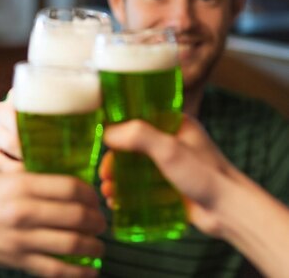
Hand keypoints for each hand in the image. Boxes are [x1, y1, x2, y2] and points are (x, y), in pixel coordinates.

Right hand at [0, 172, 105, 276]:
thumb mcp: (6, 178)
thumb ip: (36, 180)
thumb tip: (73, 184)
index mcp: (22, 185)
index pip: (70, 187)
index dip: (90, 194)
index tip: (95, 199)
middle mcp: (23, 211)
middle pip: (77, 216)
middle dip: (97, 221)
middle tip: (101, 223)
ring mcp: (21, 238)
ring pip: (72, 244)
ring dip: (94, 246)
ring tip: (98, 245)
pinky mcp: (17, 260)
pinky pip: (55, 270)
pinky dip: (78, 273)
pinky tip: (89, 270)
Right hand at [98, 115, 236, 236]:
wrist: (230, 212)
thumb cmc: (205, 175)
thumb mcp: (169, 149)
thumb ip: (138, 136)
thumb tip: (106, 132)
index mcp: (174, 124)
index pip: (137, 118)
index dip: (116, 128)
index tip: (99, 140)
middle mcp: (171, 142)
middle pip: (132, 146)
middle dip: (114, 161)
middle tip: (104, 175)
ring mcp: (170, 166)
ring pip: (134, 168)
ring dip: (118, 179)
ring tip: (108, 193)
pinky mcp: (169, 187)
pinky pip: (141, 187)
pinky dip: (127, 194)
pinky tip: (117, 203)